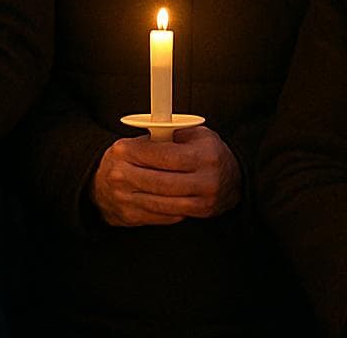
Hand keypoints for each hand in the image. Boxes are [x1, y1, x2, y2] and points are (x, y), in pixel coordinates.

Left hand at [90, 126, 241, 226]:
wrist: (233, 179)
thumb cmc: (208, 151)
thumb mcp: (196, 134)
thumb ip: (171, 133)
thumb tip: (142, 131)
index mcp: (205, 156)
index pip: (165, 156)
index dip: (140, 153)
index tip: (120, 148)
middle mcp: (207, 181)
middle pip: (159, 181)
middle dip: (132, 173)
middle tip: (113, 166)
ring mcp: (204, 201)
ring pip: (159, 200)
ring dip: (135, 192)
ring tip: (120, 182)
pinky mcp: (199, 214)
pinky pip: (166, 213)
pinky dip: (147, 205)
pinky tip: (135, 196)